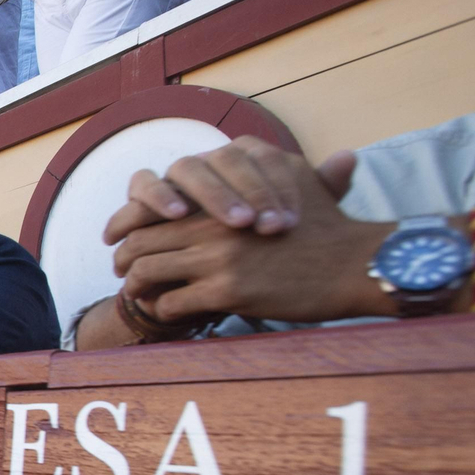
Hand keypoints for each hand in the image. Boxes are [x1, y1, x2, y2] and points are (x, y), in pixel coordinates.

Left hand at [113, 153, 391, 325]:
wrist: (356, 265)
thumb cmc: (329, 228)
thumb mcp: (297, 182)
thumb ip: (269, 173)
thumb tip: (267, 162)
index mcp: (221, 198)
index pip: (154, 202)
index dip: (128, 221)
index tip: (118, 237)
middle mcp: (214, 222)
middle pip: (141, 239)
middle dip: (123, 259)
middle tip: (120, 271)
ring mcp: (218, 257)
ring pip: (147, 271)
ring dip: (135, 287)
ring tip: (137, 295)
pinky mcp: (227, 290)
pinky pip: (172, 302)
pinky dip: (163, 310)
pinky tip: (169, 313)